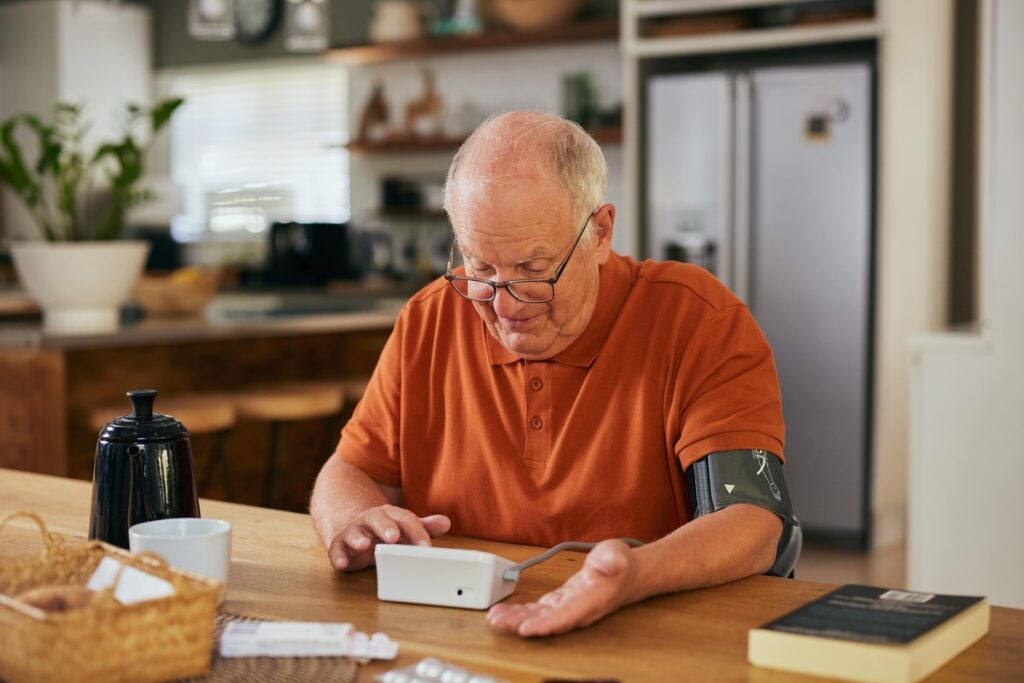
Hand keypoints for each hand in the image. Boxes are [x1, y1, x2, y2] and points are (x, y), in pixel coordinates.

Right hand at [328, 505, 449, 571]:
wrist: (354, 526)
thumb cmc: (384, 531)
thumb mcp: (404, 528)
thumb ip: (423, 527)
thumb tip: (446, 523)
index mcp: (391, 515)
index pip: (406, 520)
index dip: (417, 533)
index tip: (426, 548)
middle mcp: (371, 520)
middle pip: (378, 519)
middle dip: (385, 527)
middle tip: (394, 537)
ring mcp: (354, 531)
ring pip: (355, 532)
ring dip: (359, 538)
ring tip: (364, 545)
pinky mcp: (340, 545)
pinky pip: (337, 549)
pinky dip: (338, 556)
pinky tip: (342, 563)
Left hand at [486, 539, 638, 636]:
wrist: (627, 574)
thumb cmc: (621, 564)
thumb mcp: (618, 555)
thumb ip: (611, 560)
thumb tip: (605, 562)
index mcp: (591, 600)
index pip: (566, 616)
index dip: (545, 624)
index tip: (525, 628)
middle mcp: (578, 610)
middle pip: (547, 622)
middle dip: (520, 624)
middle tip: (497, 621)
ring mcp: (568, 608)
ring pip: (539, 618)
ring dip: (516, 619)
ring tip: (495, 617)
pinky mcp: (561, 603)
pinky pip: (539, 612)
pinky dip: (522, 613)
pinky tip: (506, 612)